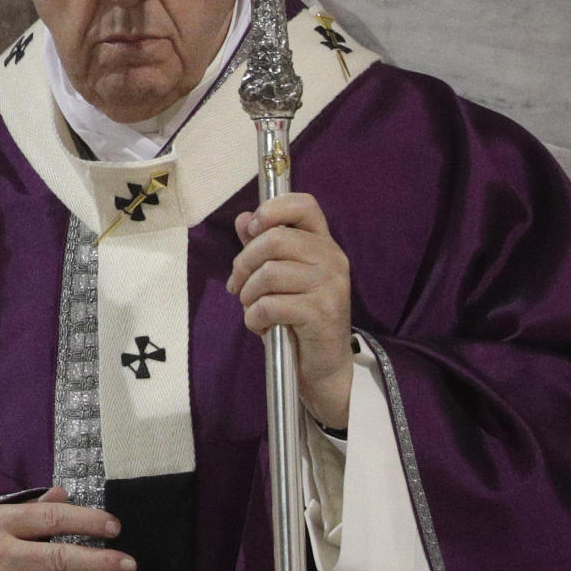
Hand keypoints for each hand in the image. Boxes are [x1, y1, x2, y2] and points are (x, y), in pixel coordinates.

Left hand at [227, 193, 353, 430]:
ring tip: (252, 309)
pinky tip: (261, 326)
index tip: (251, 230)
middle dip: (244, 262)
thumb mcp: (279, 279)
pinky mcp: (322, 313)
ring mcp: (330, 285)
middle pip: (275, 239)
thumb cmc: (299, 318)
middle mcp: (332, 258)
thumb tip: (243, 219)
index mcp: (324, 244)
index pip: (304, 205)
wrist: (324, 366)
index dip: (272, 209)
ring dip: (248, 295)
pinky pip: (271, 304)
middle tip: (238, 286)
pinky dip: (255, 318)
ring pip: (269, 272)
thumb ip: (263, 248)